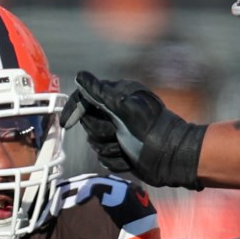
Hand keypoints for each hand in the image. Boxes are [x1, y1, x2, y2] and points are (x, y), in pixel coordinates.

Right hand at [73, 73, 204, 188]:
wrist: (171, 158)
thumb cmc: (150, 130)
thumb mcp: (124, 108)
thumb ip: (100, 92)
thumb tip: (80, 77)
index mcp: (117, 97)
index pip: (85, 98)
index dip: (75, 109)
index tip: (67, 123)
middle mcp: (116, 114)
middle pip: (88, 124)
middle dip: (101, 132)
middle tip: (117, 133)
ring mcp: (119, 133)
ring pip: (95, 143)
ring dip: (109, 148)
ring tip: (126, 147)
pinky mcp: (122, 151)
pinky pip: (105, 159)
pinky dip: (116, 161)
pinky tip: (130, 159)